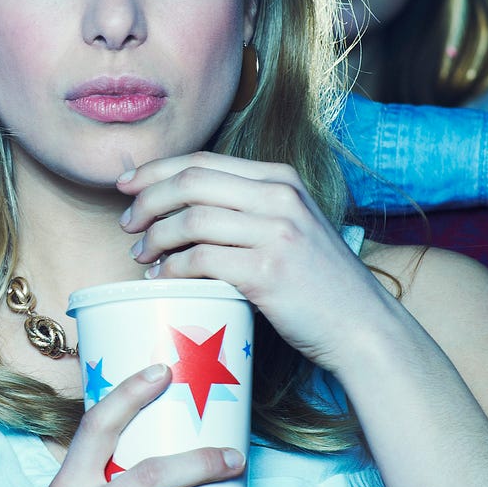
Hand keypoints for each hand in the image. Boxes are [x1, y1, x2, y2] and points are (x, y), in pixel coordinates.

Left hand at [117, 151, 399, 371]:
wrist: (361, 325)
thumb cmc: (316, 282)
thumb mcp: (289, 227)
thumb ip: (245, 209)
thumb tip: (180, 207)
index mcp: (281, 179)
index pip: (203, 161)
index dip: (156, 171)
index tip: (126, 186)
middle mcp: (280, 197)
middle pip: (191, 182)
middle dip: (147, 201)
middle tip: (127, 225)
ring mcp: (277, 233)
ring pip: (191, 219)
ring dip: (155, 238)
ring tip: (141, 256)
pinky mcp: (268, 272)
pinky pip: (201, 260)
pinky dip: (172, 268)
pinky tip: (162, 279)